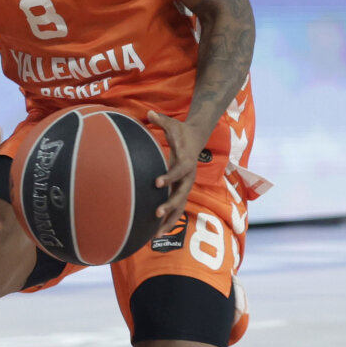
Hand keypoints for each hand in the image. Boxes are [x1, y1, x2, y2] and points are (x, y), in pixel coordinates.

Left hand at [147, 110, 202, 234]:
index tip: (156, 183)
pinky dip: (168, 222)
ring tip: (155, 234)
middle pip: (180, 194)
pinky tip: (154, 234)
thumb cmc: (180, 132)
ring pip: (179, 207)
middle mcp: (188, 177)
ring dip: (169, 220)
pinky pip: (176, 209)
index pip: (178, 171)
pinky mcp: (181, 191)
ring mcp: (185, 186)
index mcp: (186, 162)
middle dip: (169, 204)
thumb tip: (149, 112)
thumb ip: (161, 120)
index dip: (168, 177)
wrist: (195, 138)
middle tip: (156, 213)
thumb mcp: (172, 124)